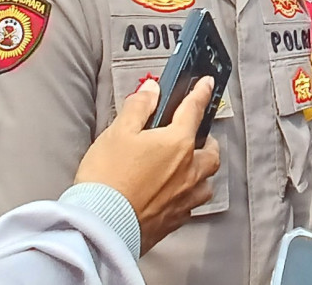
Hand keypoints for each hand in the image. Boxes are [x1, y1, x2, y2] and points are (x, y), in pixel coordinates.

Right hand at [75, 77, 221, 253]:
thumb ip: (138, 107)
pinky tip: (176, 194)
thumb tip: (151, 90)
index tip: (206, 84)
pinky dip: (188, 195)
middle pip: (211, 151)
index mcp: (177, 143)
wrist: (100, 226)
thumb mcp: (118, 132)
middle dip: (208, 139)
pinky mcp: (174, 220)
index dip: (200, 92)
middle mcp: (188, 170)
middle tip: (198, 134)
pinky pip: (191, 204)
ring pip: (206, 181)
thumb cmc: (107, 179)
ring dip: (202, 171)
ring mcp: (184, 197)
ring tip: (190, 167)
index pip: (194, 109)